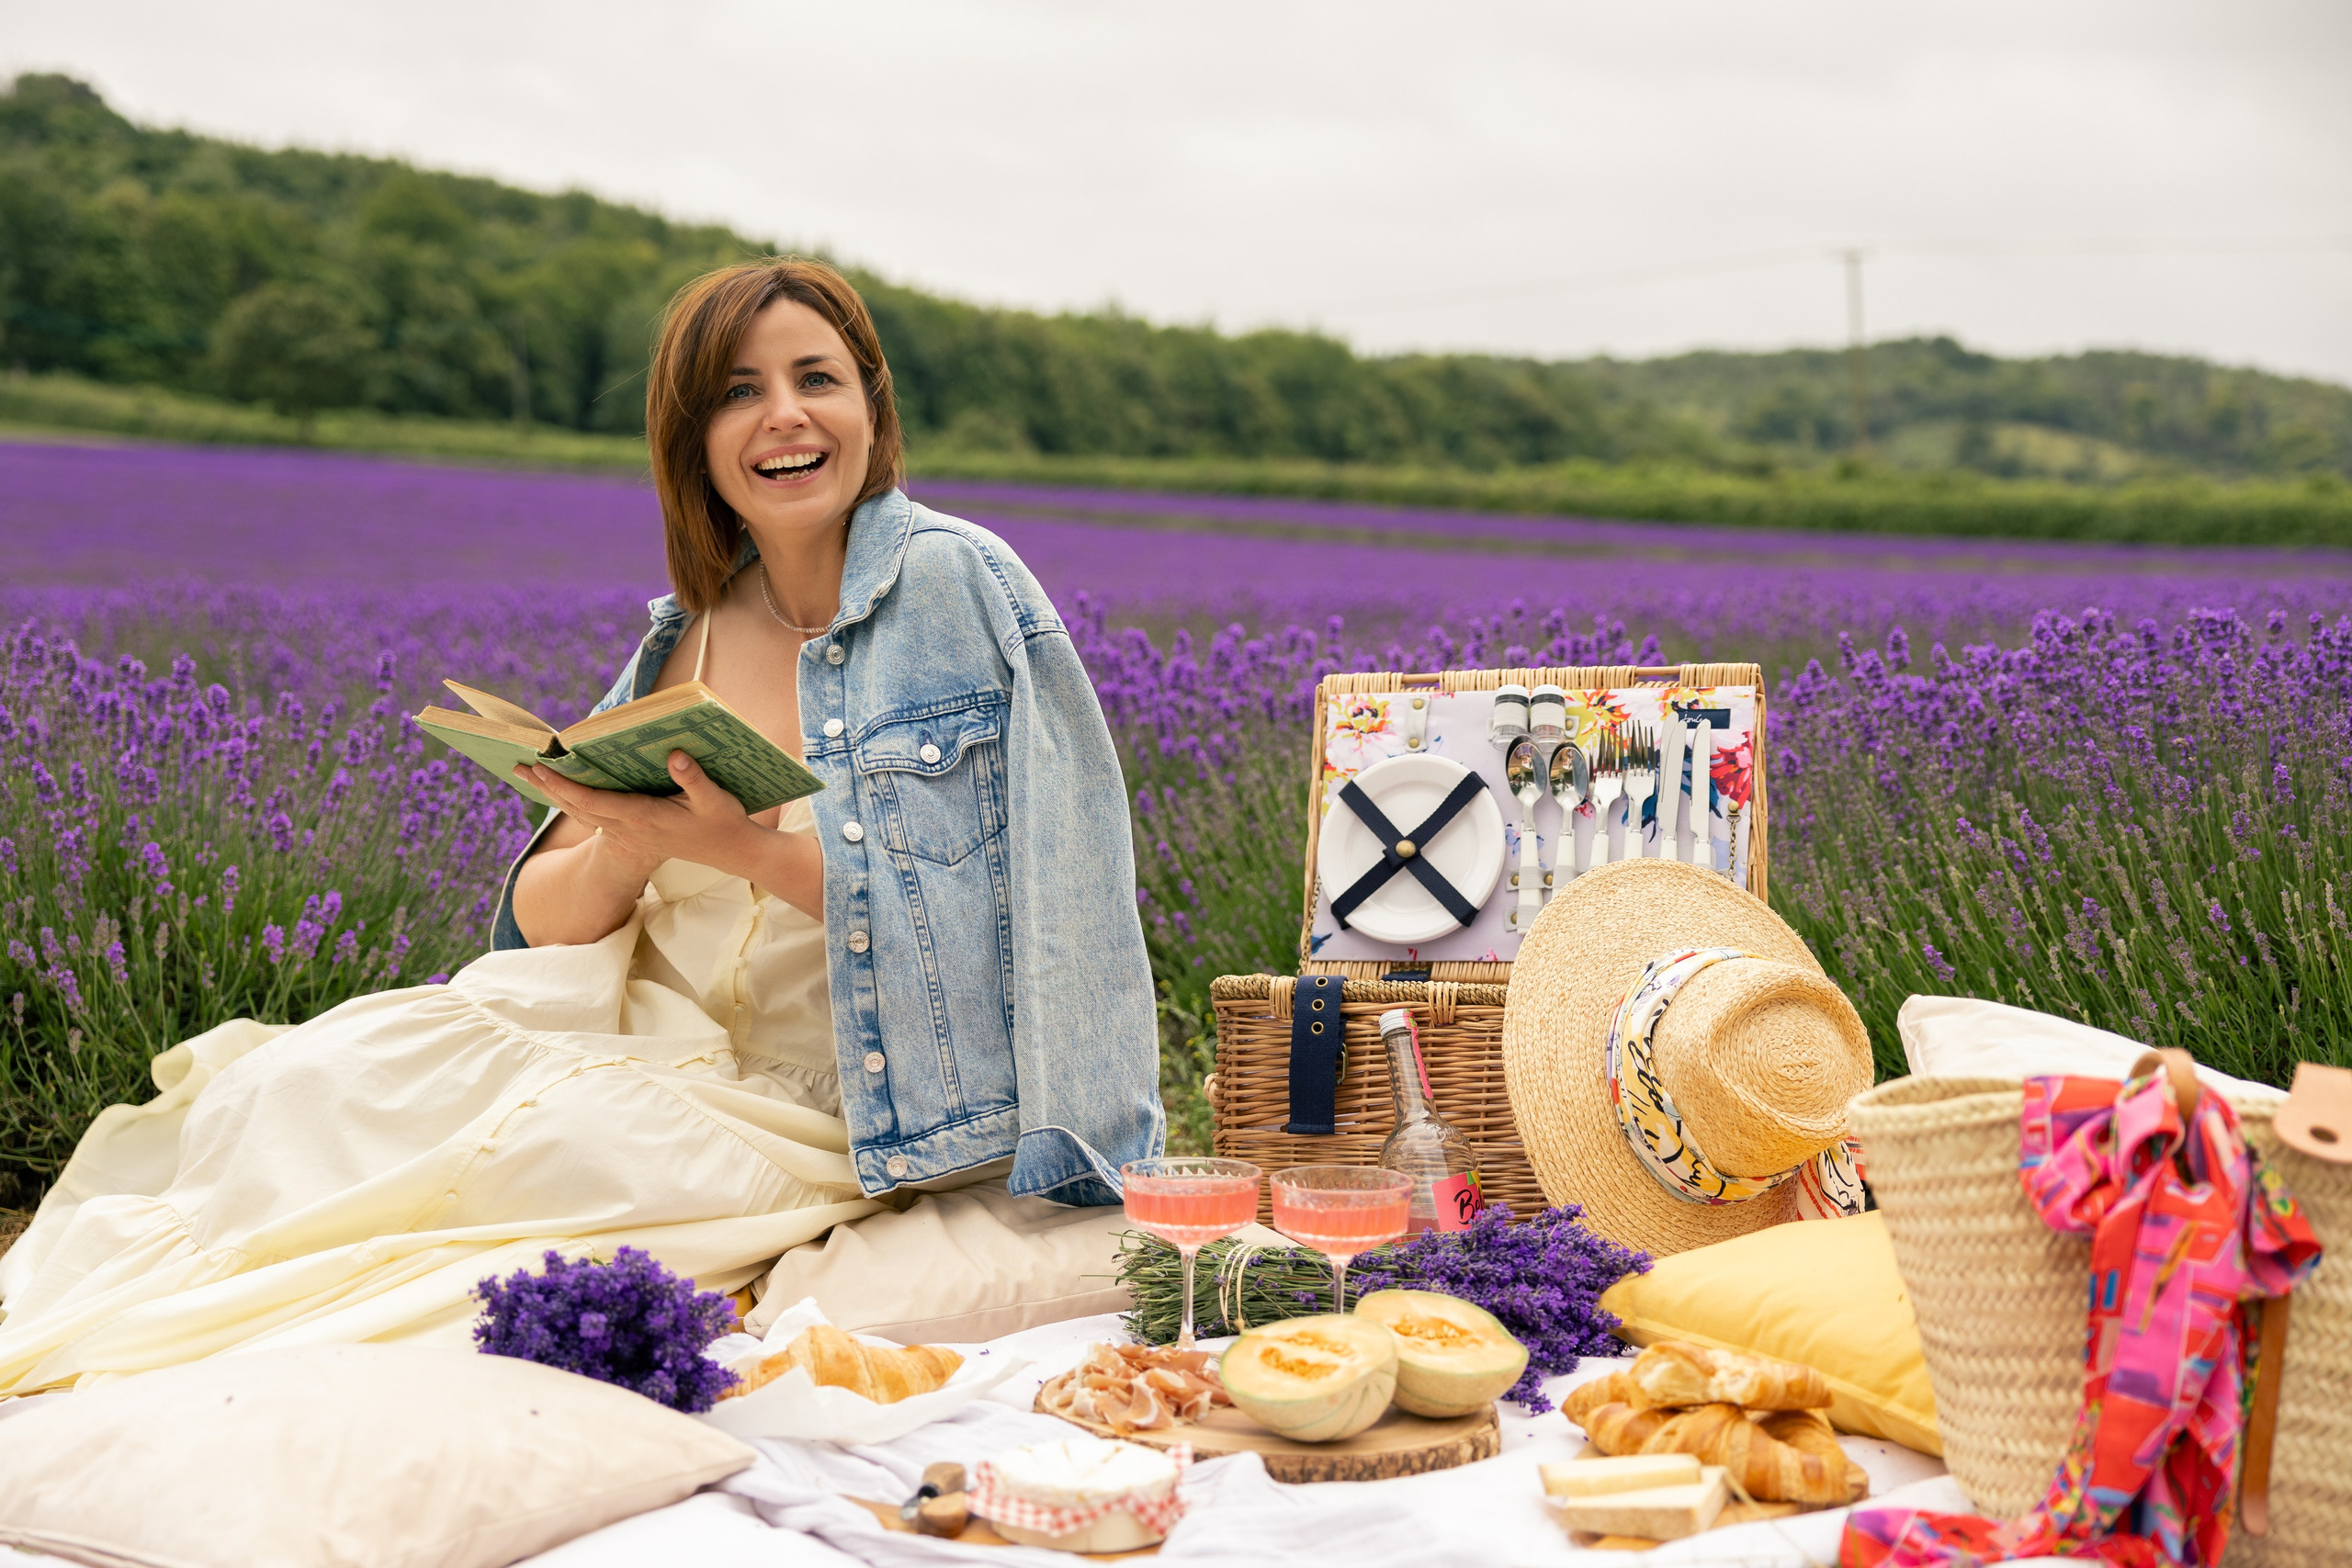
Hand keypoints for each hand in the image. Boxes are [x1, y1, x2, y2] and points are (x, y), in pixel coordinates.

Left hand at [519, 752, 758, 880]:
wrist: (730, 851)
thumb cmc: (723, 822)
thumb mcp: (715, 799)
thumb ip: (694, 778)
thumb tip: (674, 755)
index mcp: (644, 818)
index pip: (595, 802)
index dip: (567, 786)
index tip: (544, 769)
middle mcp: (629, 828)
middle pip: (578, 808)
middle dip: (548, 788)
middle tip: (520, 766)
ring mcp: (628, 832)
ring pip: (581, 814)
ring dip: (555, 795)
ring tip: (531, 775)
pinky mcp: (631, 831)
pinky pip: (592, 816)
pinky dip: (572, 802)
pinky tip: (562, 790)